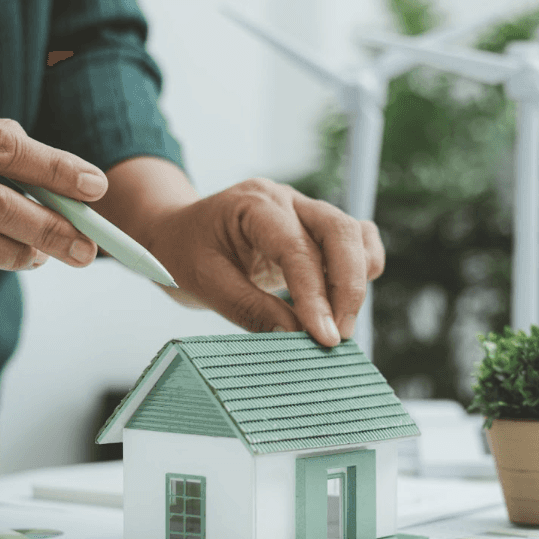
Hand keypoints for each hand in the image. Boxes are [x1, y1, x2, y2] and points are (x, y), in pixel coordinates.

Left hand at [148, 178, 385, 346]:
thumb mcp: (205, 284)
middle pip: (340, 232)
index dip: (315, 296)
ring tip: (339, 325)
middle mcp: (287, 200)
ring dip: (356, 282)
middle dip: (346, 288)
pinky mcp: (317, 229)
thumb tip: (295, 337)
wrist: (178, 235)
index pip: (297, 249)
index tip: (324, 337)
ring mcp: (306, 211)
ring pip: (355, 235)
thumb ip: (251, 309)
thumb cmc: (185, 254)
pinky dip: (361, 270)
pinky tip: (342, 302)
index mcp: (255, 203)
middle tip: (337, 337)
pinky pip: (357, 241)